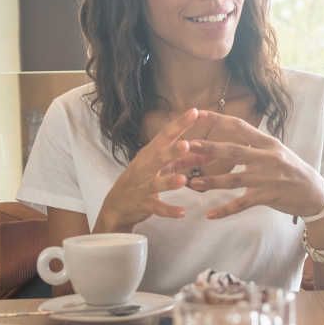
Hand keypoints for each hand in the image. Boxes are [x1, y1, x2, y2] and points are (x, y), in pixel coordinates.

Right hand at [95, 108, 198, 231]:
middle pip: (159, 157)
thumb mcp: (161, 166)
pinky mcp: (144, 204)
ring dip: (169, 181)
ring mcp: (143, 186)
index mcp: (150, 153)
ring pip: (157, 183)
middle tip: (186, 144)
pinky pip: (157, 207)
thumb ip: (184, 160)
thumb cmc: (142, 179)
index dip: (180, 124)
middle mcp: (145, 167)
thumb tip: (207, 153)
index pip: (166, 135)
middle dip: (172, 151)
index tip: (195, 112)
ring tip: (183, 180)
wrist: (117, 204)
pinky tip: (182, 213)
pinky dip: (169, 210)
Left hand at [183, 111, 323, 218]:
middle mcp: (268, 157)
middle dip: (207, 148)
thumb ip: (255, 145)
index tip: (198, 113)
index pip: (239, 126)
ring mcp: (268, 178)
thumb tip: (232, 136)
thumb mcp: (277, 151)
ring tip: (192, 183)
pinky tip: (210, 215)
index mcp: (268, 143)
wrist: (315, 193)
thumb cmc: (293, 171)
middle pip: (232, 150)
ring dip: (210, 181)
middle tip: (185, 147)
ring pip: (233, 179)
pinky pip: (242, 204)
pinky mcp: (268, 196)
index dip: (218, 119)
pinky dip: (225, 210)